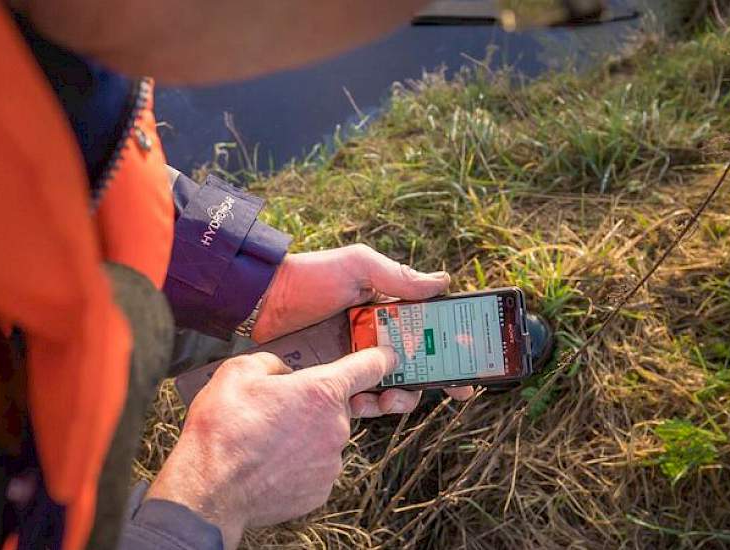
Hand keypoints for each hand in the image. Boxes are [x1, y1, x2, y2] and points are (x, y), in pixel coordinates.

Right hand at [146, 347, 400, 548]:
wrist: (210, 488)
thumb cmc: (223, 429)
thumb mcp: (239, 371)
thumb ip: (272, 361)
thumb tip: (282, 371)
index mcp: (322, 391)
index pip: (370, 366)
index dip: (381, 357)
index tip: (387, 357)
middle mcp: (336, 426)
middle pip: (338, 405)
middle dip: (314, 404)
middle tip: (279, 410)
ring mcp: (331, 461)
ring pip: (326, 437)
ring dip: (306, 435)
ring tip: (267, 440)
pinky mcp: (321, 489)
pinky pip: (317, 466)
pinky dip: (300, 462)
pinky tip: (270, 461)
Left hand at [250, 243, 473, 404]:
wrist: (257, 301)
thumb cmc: (307, 276)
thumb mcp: (356, 266)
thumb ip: (397, 277)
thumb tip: (443, 282)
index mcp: (385, 309)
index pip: (427, 330)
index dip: (451, 345)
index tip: (472, 361)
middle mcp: (373, 337)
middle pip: (417, 363)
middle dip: (438, 378)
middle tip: (455, 389)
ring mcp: (353, 361)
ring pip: (393, 386)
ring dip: (405, 397)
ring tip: (402, 398)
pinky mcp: (331, 381)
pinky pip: (359, 400)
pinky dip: (371, 406)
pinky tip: (371, 404)